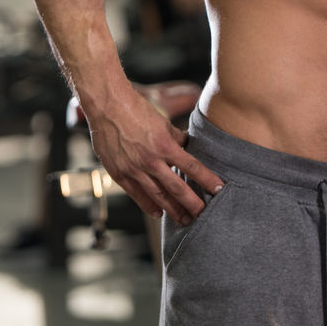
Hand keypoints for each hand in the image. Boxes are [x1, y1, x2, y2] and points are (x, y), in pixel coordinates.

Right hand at [85, 83, 223, 225]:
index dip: (207, 179)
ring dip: (173, 210)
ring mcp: (134, 169)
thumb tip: (188, 146)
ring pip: (158, 196)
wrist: (107, 105)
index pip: (192, 167)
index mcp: (165, 145)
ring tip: (185, 220)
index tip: (219, 189)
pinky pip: (136, 194)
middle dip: (192, 204)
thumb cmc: (136, 109)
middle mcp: (151, 160)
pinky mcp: (119, 173)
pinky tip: (158, 214)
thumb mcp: (162, 122)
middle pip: (177, 188)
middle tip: (204, 215)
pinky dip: (148, 205)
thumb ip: (176, 138)